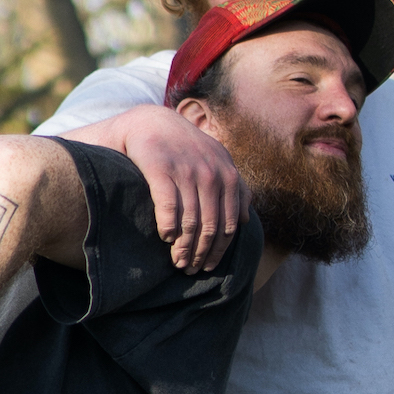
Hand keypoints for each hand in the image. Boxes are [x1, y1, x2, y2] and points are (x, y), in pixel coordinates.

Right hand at [107, 105, 244, 271]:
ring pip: (190, 221)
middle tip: (190, 270)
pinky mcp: (161, 167)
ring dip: (184, 248)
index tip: (209, 266)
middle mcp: (210, 172)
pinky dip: (168, 227)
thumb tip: (244, 219)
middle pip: (211, 226)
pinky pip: (168, 206)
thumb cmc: (184, 148)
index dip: (219, 250)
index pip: (229, 223)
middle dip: (201, 254)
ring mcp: (186, 169)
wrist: (149, 122)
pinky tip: (165, 237)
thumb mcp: (215, 161)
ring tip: (177, 263)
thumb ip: (234, 187)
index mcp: (227, 174)